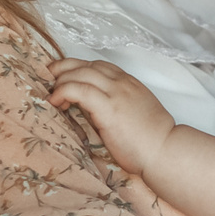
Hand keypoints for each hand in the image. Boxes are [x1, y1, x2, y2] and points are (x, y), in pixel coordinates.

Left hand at [48, 59, 175, 176]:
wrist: (165, 150)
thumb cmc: (151, 140)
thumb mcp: (134, 113)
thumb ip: (115, 105)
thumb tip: (91, 109)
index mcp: (129, 83)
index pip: (98, 65)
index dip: (78, 67)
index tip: (63, 76)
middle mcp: (122, 82)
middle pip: (86, 64)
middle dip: (63, 68)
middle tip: (49, 78)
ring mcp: (116, 92)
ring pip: (80, 73)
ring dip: (61, 80)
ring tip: (52, 94)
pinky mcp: (108, 107)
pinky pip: (79, 89)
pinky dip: (63, 91)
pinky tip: (56, 101)